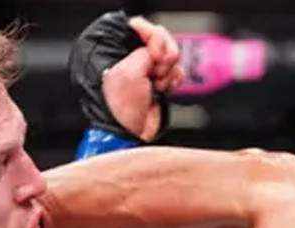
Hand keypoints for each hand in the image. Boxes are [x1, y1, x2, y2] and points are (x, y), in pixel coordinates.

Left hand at [102, 17, 183, 140]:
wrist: (130, 133)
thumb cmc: (121, 106)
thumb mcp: (129, 72)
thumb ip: (145, 51)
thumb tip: (157, 48)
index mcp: (118, 51)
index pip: (140, 27)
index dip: (154, 36)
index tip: (155, 52)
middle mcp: (132, 58)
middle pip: (160, 39)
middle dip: (165, 55)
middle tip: (157, 69)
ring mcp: (147, 70)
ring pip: (171, 56)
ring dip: (168, 70)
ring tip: (157, 84)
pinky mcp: (159, 83)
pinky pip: (176, 71)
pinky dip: (174, 79)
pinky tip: (164, 89)